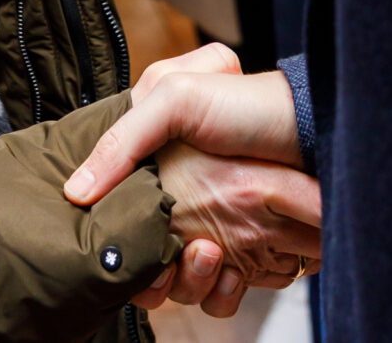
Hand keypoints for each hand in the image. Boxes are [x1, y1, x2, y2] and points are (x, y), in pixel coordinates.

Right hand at [66, 45, 313, 310]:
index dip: (117, 239)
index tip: (126, 250)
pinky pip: (223, 294)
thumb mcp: (176, 98)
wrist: (317, 131)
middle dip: (157, 271)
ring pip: (182, 284)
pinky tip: (239, 273)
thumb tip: (75, 191)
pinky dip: (226, 293)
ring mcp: (218, 233)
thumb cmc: (249, 105)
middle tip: (183, 248)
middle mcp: (185, 203)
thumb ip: (122, 142)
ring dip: (190, 282)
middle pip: (148, 258)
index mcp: (158, 166)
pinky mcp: (250, 258)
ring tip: (212, 254)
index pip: (119, 215)